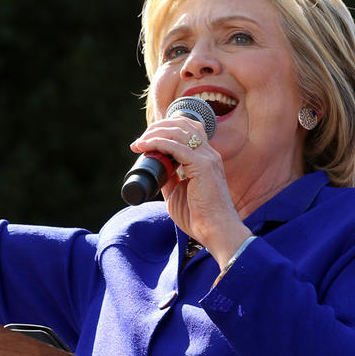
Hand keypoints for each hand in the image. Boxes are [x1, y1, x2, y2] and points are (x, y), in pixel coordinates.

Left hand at [129, 116, 250, 265]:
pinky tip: (145, 146)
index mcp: (206, 158)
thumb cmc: (199, 216)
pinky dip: (158, 143)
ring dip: (155, 133)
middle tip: (140, 141)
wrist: (215, 231)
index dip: (165, 129)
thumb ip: (169, 177)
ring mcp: (207, 158)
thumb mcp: (178, 191)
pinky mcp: (203, 166)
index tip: (145, 140)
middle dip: (158, 127)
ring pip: (179, 131)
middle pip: (183, 124)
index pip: (188, 129)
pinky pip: (176, 146)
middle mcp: (209, 153)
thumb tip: (154, 168)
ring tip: (139, 143)